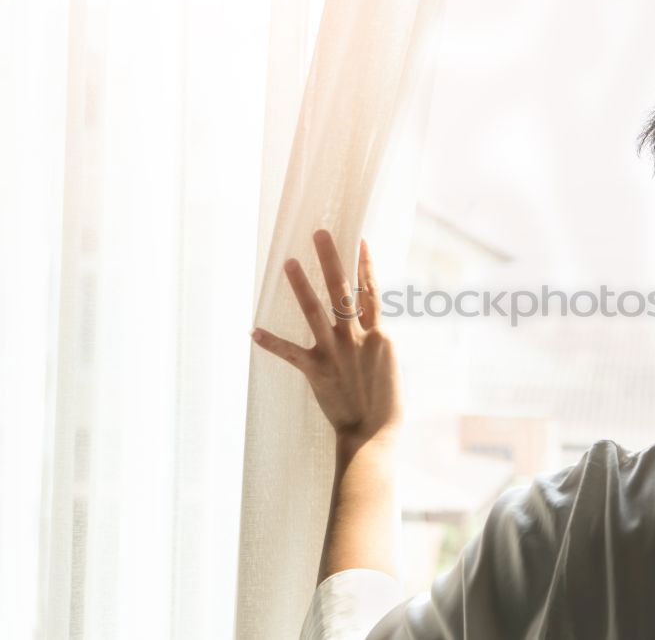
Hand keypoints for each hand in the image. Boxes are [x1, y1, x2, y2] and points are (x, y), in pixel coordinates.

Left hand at [251, 231, 401, 446]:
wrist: (374, 434)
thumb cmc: (386, 404)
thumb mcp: (388, 364)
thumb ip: (376, 342)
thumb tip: (372, 326)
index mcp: (379, 335)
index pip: (371, 291)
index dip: (366, 265)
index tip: (360, 240)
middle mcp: (357, 338)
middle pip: (343, 290)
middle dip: (330, 260)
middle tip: (319, 234)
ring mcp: (337, 353)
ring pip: (316, 312)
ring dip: (301, 286)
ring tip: (288, 262)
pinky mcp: (318, 371)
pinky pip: (290, 352)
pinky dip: (271, 342)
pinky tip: (253, 330)